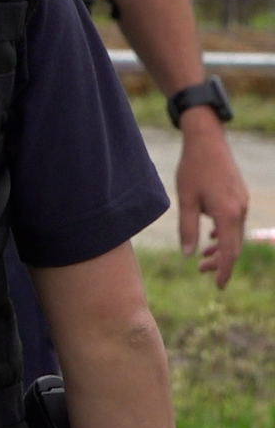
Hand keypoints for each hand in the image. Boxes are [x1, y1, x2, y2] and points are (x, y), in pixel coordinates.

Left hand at [176, 109, 249, 287]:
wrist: (207, 140)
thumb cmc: (193, 169)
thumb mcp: (185, 200)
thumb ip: (187, 228)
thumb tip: (188, 254)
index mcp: (228, 214)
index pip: (229, 252)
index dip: (223, 270)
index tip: (217, 286)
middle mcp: (240, 210)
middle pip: (233, 245)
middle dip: (219, 261)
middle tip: (201, 271)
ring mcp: (242, 202)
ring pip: (234, 233)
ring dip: (220, 246)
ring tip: (202, 256)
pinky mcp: (239, 196)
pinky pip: (234, 221)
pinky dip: (223, 232)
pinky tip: (211, 236)